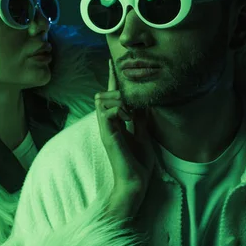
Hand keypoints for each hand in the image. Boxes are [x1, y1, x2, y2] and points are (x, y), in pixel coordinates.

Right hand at [95, 60, 154, 194]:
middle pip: (102, 95)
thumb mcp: (143, 134)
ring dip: (117, 100)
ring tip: (130, 112)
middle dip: (115, 90)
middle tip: (131, 100)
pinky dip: (119, 109)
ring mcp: (105, 129)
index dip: (111, 79)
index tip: (113, 63)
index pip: (111, 96)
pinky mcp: (107, 135)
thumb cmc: (139, 163)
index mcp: (116, 123)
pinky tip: (129, 117)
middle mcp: (108, 124)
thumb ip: (140, 118)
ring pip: (101, 100)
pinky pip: (106, 111)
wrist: (136, 182)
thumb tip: (142, 101)